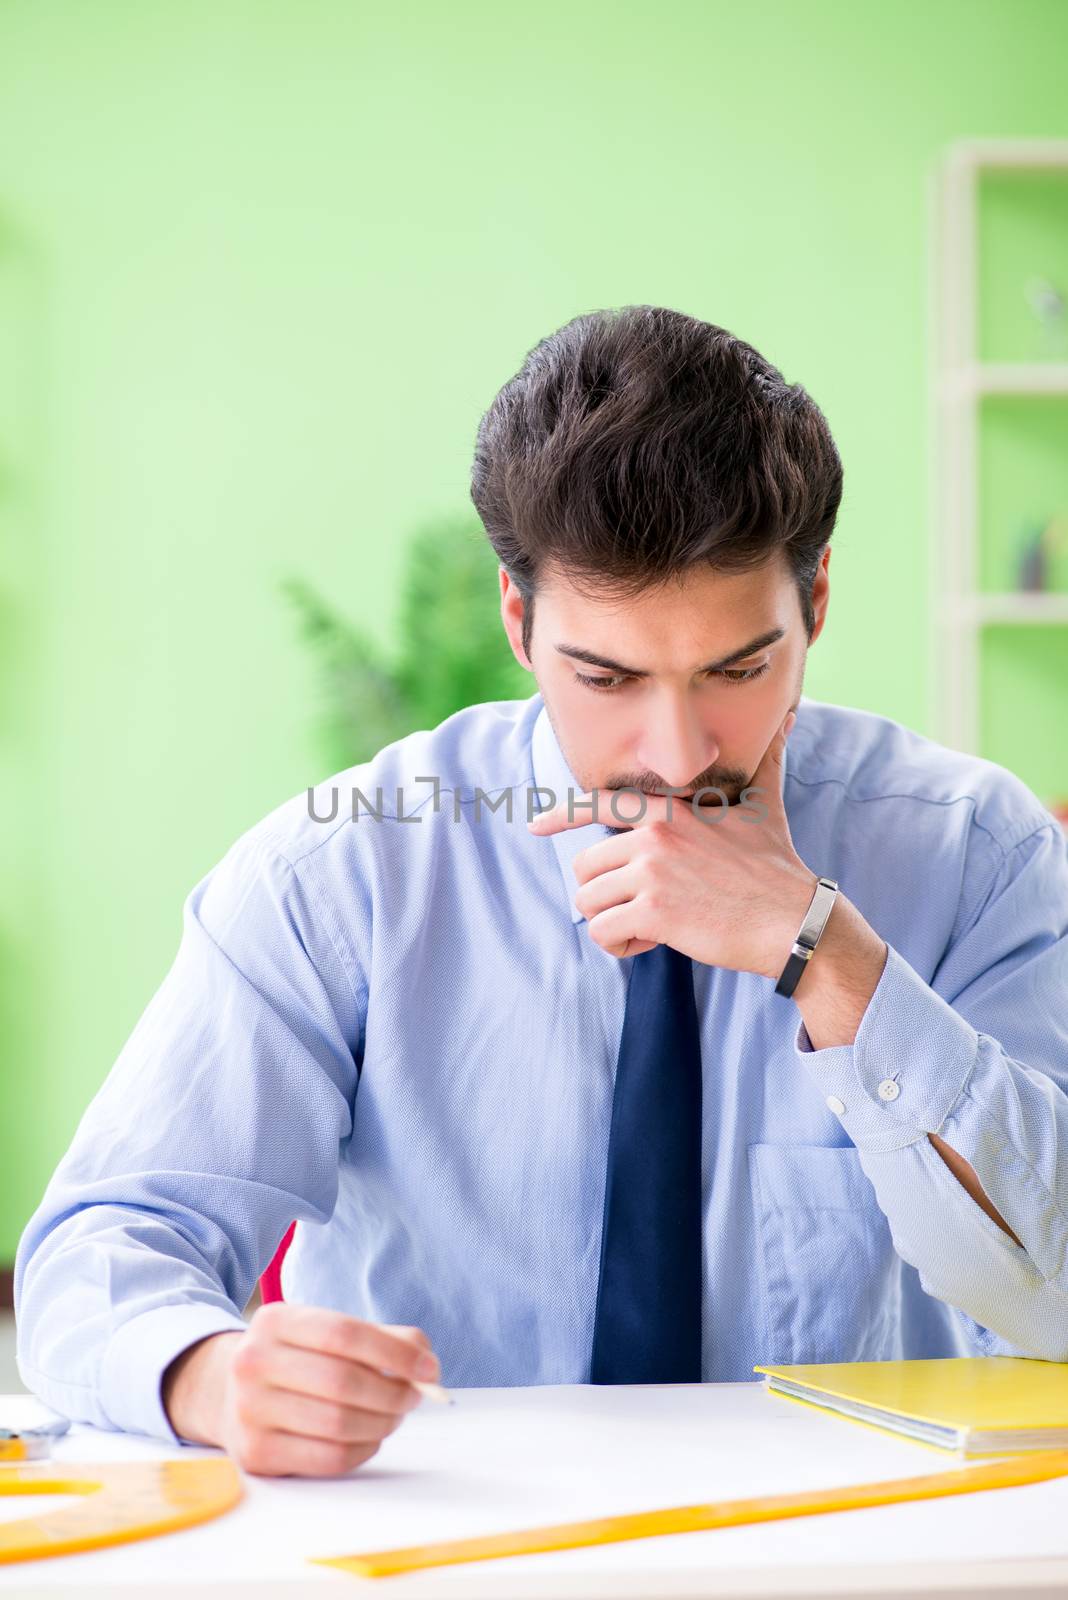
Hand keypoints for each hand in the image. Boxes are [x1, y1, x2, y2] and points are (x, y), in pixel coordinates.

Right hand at [161, 1303, 439, 1477]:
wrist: (225, 1391)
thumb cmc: (295, 1358)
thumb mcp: (325, 1332)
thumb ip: (381, 1339)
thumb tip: (425, 1364)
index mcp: (275, 1320)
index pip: (344, 1333)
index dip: (394, 1353)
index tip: (429, 1368)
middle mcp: (253, 1362)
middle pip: (343, 1382)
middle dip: (393, 1393)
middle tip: (415, 1396)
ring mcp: (249, 1411)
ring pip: (338, 1424)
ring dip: (382, 1423)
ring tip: (393, 1415)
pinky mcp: (256, 1454)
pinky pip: (329, 1459)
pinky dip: (364, 1450)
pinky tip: (369, 1437)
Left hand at [527, 711, 815, 975]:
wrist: (793, 920)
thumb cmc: (777, 867)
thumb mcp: (766, 805)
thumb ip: (766, 760)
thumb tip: (788, 716)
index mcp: (670, 811)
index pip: (600, 804)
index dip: (561, 816)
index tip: (534, 826)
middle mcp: (653, 835)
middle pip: (585, 866)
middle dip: (605, 892)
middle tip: (644, 907)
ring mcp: (651, 872)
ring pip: (588, 902)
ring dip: (609, 921)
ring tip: (647, 928)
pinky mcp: (652, 912)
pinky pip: (603, 932)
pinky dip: (618, 945)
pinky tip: (648, 944)